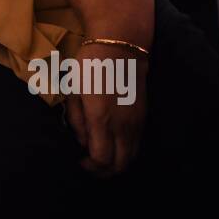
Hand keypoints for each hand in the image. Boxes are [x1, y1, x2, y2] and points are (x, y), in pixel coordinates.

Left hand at [64, 43, 147, 176]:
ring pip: (132, 157)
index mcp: (101, 120)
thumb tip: (82, 142)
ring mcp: (136, 123)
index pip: (101, 160)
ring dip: (117, 163)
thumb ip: (77, 121)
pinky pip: (137, 144)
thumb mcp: (74, 91)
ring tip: (102, 156)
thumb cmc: (91, 66)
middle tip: (91, 164)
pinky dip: (126, 151)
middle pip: (120, 165)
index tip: (80, 160)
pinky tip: (114, 143)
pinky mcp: (143, 117)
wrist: (121, 47)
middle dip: (104, 171)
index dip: (90, 167)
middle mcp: (122, 126)